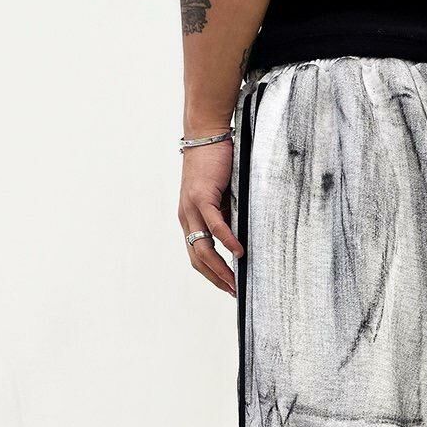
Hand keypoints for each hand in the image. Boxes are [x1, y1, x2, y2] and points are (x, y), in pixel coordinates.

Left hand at [177, 138, 242, 295]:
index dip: (212, 275)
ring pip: (203, 247)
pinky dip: (226, 241)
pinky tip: (238, 252)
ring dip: (220, 267)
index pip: (197, 256)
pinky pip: (214, 225)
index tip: (229, 287)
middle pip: (198, 258)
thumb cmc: (216, 165)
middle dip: (216, 278)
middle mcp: (186, 217)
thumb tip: (240, 239)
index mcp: (189, 220)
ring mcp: (191, 207)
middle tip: (234, 292)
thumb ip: (226, 218)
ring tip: (236, 280)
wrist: (206, 135)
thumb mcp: (221, 198)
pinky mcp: (202, 196)